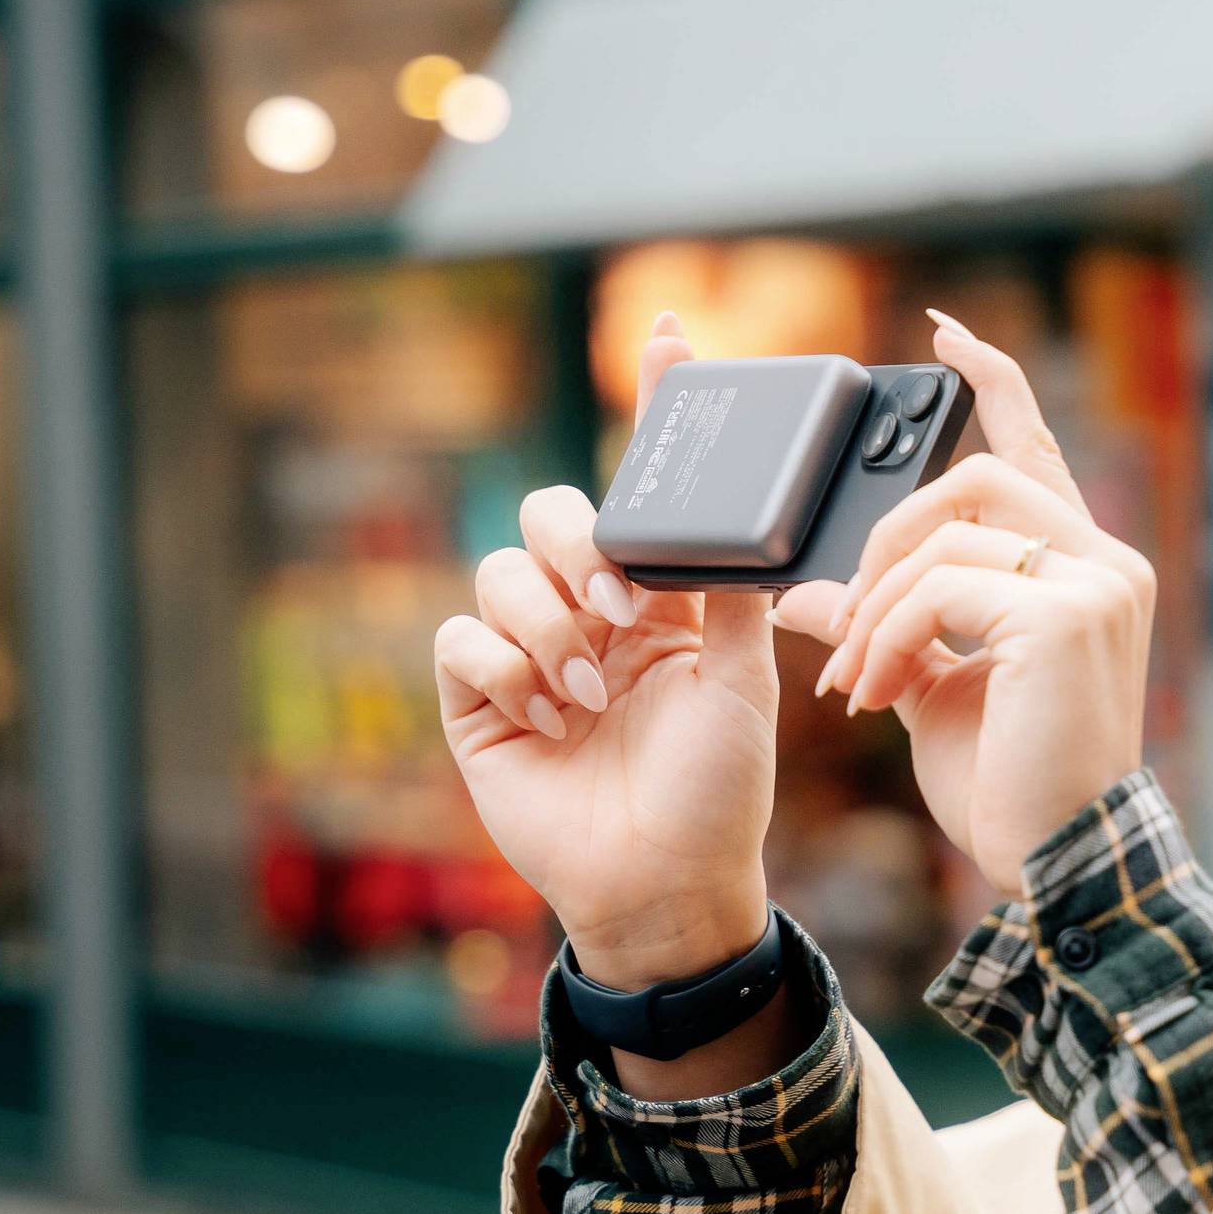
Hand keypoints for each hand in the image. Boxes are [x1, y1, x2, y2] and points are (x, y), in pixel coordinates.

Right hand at [432, 314, 778, 986]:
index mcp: (659, 595)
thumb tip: (752, 515)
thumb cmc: (719, 789)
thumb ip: (732, 593)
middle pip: (551, 512)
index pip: (646, 487)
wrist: (667, 880)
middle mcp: (589, 610)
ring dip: (551, 628)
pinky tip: (552, 719)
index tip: (672, 333)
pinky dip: (509, 670)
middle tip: (625, 612)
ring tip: (594, 691)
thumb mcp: (742, 682)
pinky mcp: (476, 699)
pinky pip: (460, 638)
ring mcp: (528, 652)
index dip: (657, 407)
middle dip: (580, 549)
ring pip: (499, 572)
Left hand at [768, 311, 1154, 895]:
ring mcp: (1096, 584)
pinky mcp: (1067, 616)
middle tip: (846, 618)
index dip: (991, 382)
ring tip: (857, 678)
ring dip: (878, 605)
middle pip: (975, 480)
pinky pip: (942, 589)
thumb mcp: (930, 685)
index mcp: (1087, 569)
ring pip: (948, 535)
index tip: (943, 334)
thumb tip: (804, 591)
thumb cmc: (1011, 786)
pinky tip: (878, 692)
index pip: (1035, 448)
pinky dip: (890, 635)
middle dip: (889, 537)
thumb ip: (886, 621)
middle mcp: (1106, 562)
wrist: (1057, 863)